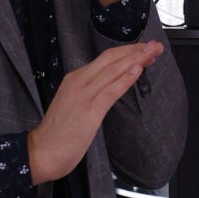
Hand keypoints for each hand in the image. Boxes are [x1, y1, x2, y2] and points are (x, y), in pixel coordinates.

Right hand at [28, 42, 164, 185]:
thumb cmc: (59, 133)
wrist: (42, 151)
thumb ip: (91, 94)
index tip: (144, 50)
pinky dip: (125, 79)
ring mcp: (84, 95)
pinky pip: (111, 91)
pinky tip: (138, 70)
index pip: (106, 59)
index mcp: (75, 79)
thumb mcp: (75, 105)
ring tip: (153, 53)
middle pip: (111, 59)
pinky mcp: (89, 111)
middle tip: (156, 46)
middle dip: (136, 50)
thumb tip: (110, 88)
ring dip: (136, 60)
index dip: (127, 52)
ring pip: (113, 71)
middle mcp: (79, 81)